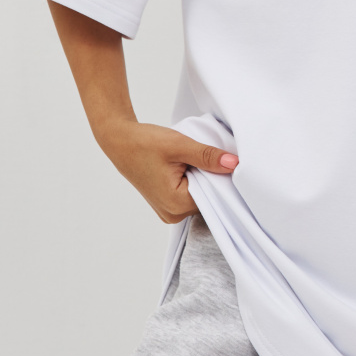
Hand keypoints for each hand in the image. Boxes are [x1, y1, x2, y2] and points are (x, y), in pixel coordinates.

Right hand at [97, 120, 237, 223]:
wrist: (121, 141)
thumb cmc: (145, 143)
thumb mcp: (180, 146)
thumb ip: (208, 156)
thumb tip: (234, 164)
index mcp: (176, 204)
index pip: (214, 195)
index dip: (222, 176)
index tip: (227, 160)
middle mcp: (172, 214)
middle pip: (207, 198)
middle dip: (213, 177)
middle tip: (210, 156)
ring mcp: (169, 211)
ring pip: (199, 195)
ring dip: (203, 178)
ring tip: (195, 160)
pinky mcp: (167, 203)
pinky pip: (190, 194)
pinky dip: (195, 180)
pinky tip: (190, 166)